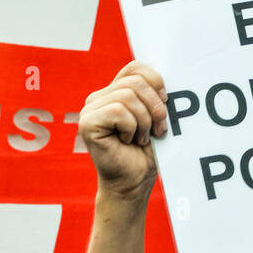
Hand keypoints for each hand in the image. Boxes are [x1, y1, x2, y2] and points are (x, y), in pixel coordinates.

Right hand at [79, 60, 167, 198]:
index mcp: (114, 93)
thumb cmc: (144, 154)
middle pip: (135, 81)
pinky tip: (129, 141)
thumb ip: (154, 96)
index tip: (166, 103)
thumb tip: (164, 81)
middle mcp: (99, 98)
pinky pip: (118, 111)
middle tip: (159, 129)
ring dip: (144, 121)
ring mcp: (90, 110)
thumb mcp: (154, 119)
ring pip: (128, 96)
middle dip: (155, 106)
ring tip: (143, 138)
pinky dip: (132, 127)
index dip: (155, 81)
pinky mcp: (87, 123)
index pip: (135, 68)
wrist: (133, 184)